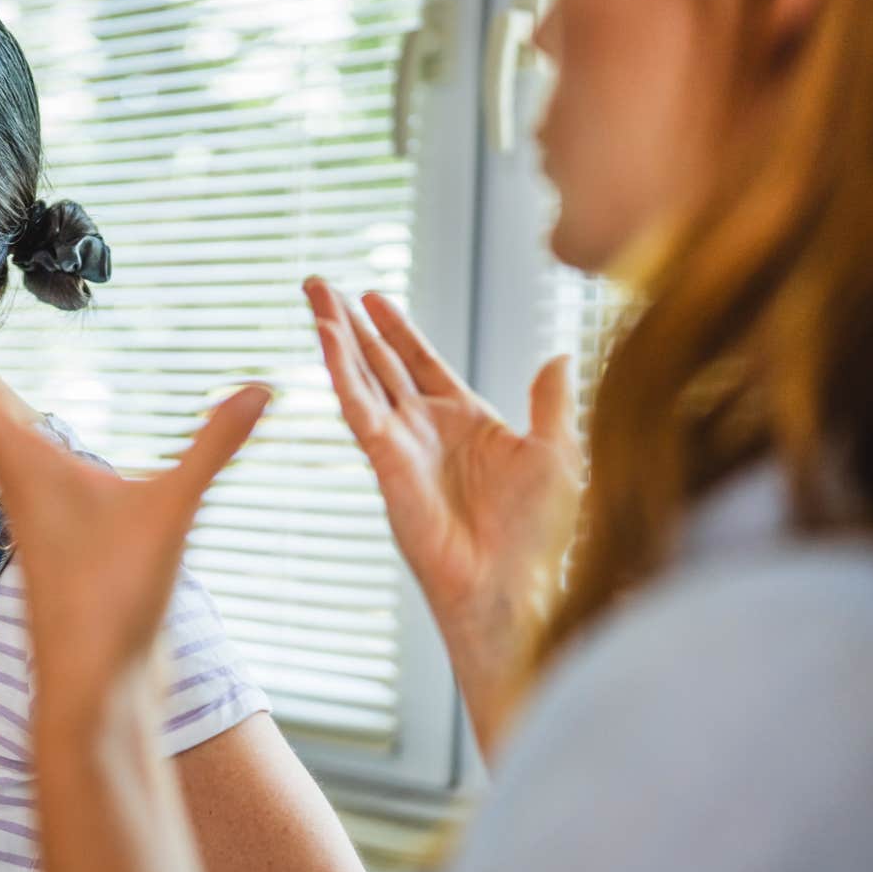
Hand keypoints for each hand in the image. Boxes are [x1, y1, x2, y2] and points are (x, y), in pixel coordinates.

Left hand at [0, 290, 271, 725]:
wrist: (93, 689)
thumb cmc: (112, 604)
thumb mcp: (170, 514)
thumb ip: (213, 448)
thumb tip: (260, 389)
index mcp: (25, 466)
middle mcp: (18, 482)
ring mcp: (32, 510)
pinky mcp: (54, 535)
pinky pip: (17, 463)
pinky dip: (7, 430)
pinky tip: (23, 435)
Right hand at [304, 279, 581, 754]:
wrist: (512, 585)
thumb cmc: (539, 536)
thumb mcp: (558, 452)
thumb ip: (551, 401)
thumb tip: (559, 356)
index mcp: (466, 422)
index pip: (420, 362)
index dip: (396, 329)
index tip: (371, 296)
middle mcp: (426, 430)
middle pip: (378, 361)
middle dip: (350, 322)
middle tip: (320, 286)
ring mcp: (402, 444)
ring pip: (360, 375)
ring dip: (335, 334)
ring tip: (313, 295)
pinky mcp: (386, 460)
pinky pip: (358, 406)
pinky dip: (340, 370)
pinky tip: (326, 336)